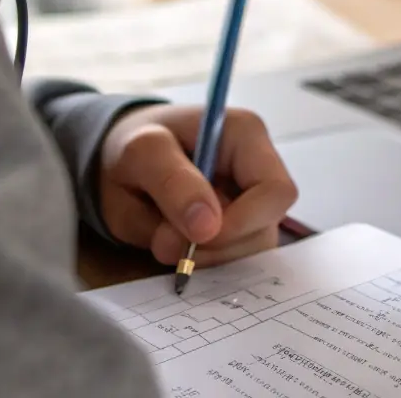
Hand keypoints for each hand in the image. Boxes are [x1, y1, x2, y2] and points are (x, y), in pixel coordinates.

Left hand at [99, 104, 297, 267]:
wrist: (124, 160)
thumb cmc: (136, 145)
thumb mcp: (140, 152)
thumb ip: (171, 182)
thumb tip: (207, 227)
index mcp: (246, 136)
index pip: (275, 191)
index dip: (245, 221)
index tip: (198, 237)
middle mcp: (257, 171)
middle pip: (265, 228)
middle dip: (215, 247)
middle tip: (163, 241)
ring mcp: (250, 204)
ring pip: (249, 252)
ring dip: (205, 258)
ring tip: (162, 239)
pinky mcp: (236, 232)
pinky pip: (231, 261)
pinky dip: (202, 263)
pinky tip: (175, 245)